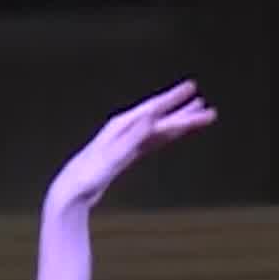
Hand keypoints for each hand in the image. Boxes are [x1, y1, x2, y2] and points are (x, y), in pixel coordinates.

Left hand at [46, 80, 216, 211]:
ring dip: (178, 123)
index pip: (154, 108)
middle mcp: (126, 129)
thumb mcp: (113, 154)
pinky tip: (173, 134)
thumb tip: (151, 114)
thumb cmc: (90, 174)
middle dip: (183, 112)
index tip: (193, 88)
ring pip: (158, 128)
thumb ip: (134, 134)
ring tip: (197, 117)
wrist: (73, 191)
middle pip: (160, 117)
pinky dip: (165, 136)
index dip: (174, 98)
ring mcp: (127, 142)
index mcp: (123, 126)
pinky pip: (152, 141)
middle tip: (205, 106)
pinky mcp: (127, 154)